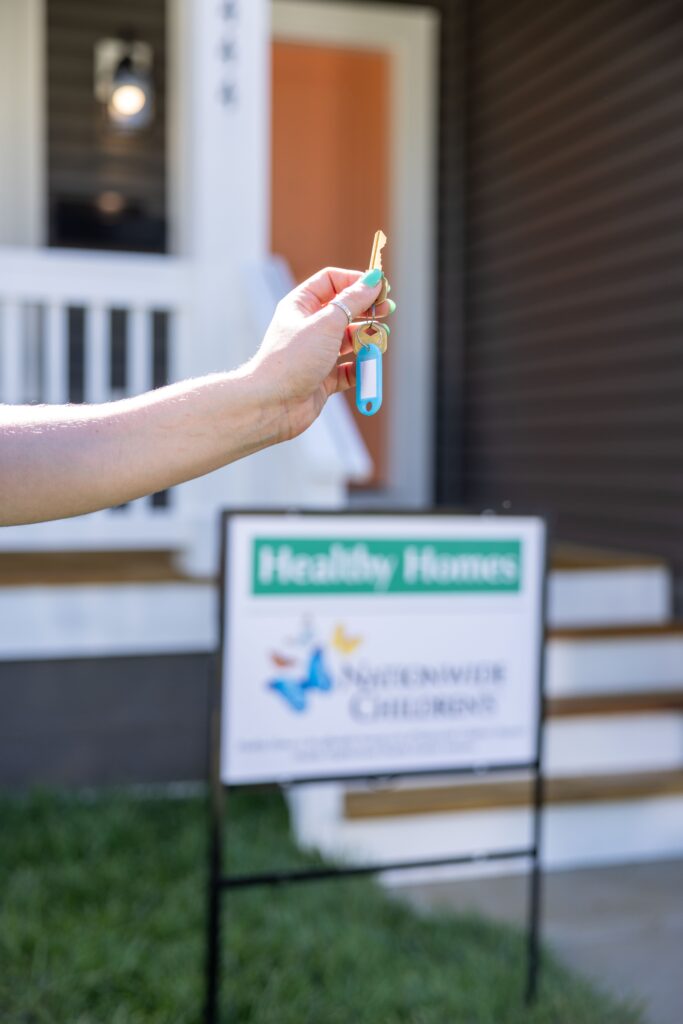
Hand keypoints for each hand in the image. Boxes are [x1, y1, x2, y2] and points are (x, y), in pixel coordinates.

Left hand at [250, 267, 392, 439]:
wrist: (271, 404)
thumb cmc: (292, 359)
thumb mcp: (327, 323)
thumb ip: (353, 301)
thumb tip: (374, 280)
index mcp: (301, 305)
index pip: (332, 281)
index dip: (356, 281)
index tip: (379, 288)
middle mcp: (308, 327)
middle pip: (344, 310)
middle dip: (367, 310)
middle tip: (387, 311)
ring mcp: (316, 354)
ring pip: (349, 341)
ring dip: (367, 340)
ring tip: (379, 342)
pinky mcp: (323, 379)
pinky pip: (349, 370)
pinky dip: (361, 368)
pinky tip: (367, 367)